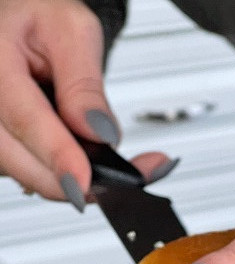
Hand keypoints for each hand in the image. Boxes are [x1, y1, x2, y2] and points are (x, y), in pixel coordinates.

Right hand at [0, 0, 172, 206]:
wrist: (20, 15)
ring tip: (117, 169)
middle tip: (127, 179)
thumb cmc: (39, 16)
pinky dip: (66, 175)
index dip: (57, 156)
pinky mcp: (3, 145)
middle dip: (75, 181)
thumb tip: (100, 131)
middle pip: (20, 161)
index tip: (84, 181)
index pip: (24, 119)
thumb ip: (85, 85)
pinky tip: (91, 165)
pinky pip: (33, 171)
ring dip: (74, 180)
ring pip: (28, 174)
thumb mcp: (71, 31)